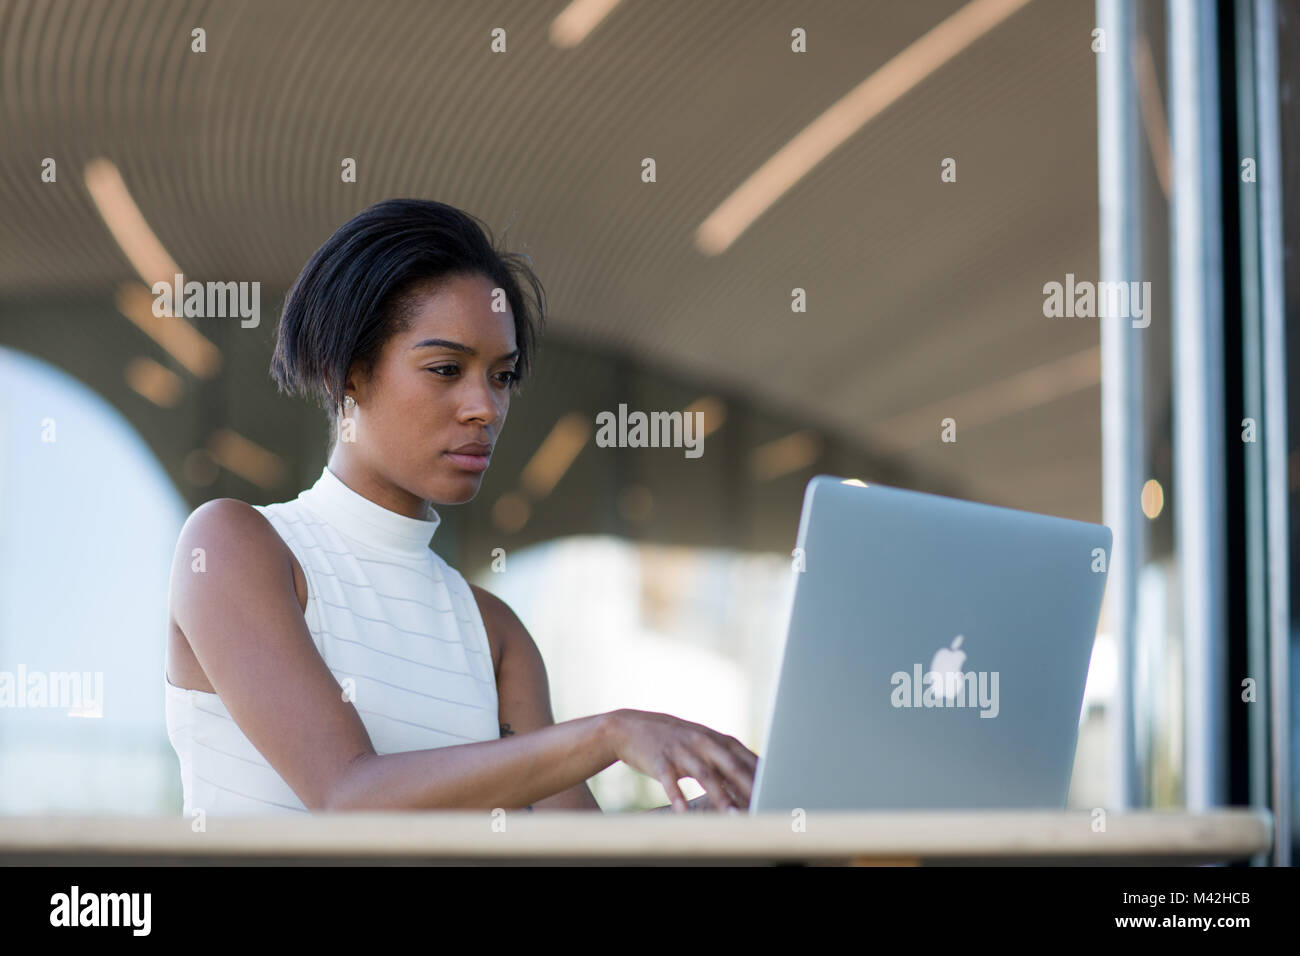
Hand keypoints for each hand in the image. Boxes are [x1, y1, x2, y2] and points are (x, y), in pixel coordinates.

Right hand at [607, 709, 757, 812]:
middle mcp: (701, 742)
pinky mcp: (660, 760)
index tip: (778, 791)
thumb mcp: (701, 743)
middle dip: (749, 786)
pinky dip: (678, 796)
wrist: (630, 727)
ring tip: (732, 816)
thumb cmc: (673, 740)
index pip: (745, 758)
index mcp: (715, 739)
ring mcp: (681, 750)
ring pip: (705, 775)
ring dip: (720, 797)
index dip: (762, 775)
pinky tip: (683, 811)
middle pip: (731, 766)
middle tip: (764, 805)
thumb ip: (725, 760)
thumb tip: (754, 778)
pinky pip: (670, 780)